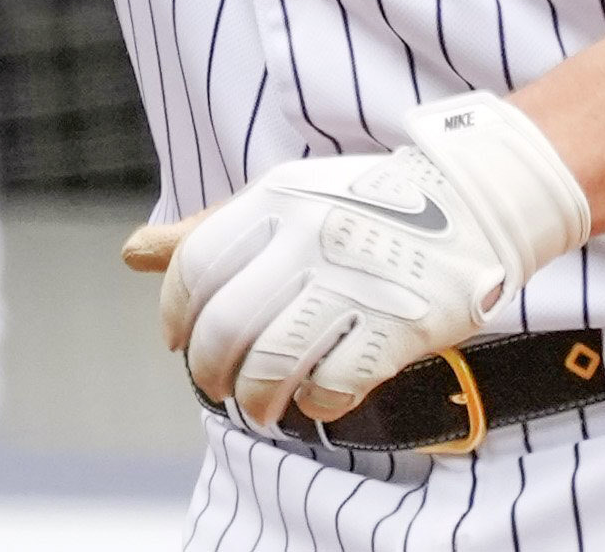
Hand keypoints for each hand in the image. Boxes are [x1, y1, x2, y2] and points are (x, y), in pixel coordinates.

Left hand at [122, 94, 588, 432]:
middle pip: (226, 327)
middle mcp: (308, 237)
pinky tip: (316, 399)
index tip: (180, 342)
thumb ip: (209, 232)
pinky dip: (315, 404)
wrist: (473, 200)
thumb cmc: (362, 206)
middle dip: (210, 371)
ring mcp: (354, 281)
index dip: (177, 316)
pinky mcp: (399, 325)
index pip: (196, 268)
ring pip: (272, 364)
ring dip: (256, 400)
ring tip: (259, 407)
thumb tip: (130, 252)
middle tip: (216, 387)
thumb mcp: (281, 197)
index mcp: (274, 200)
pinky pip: (334, 385)